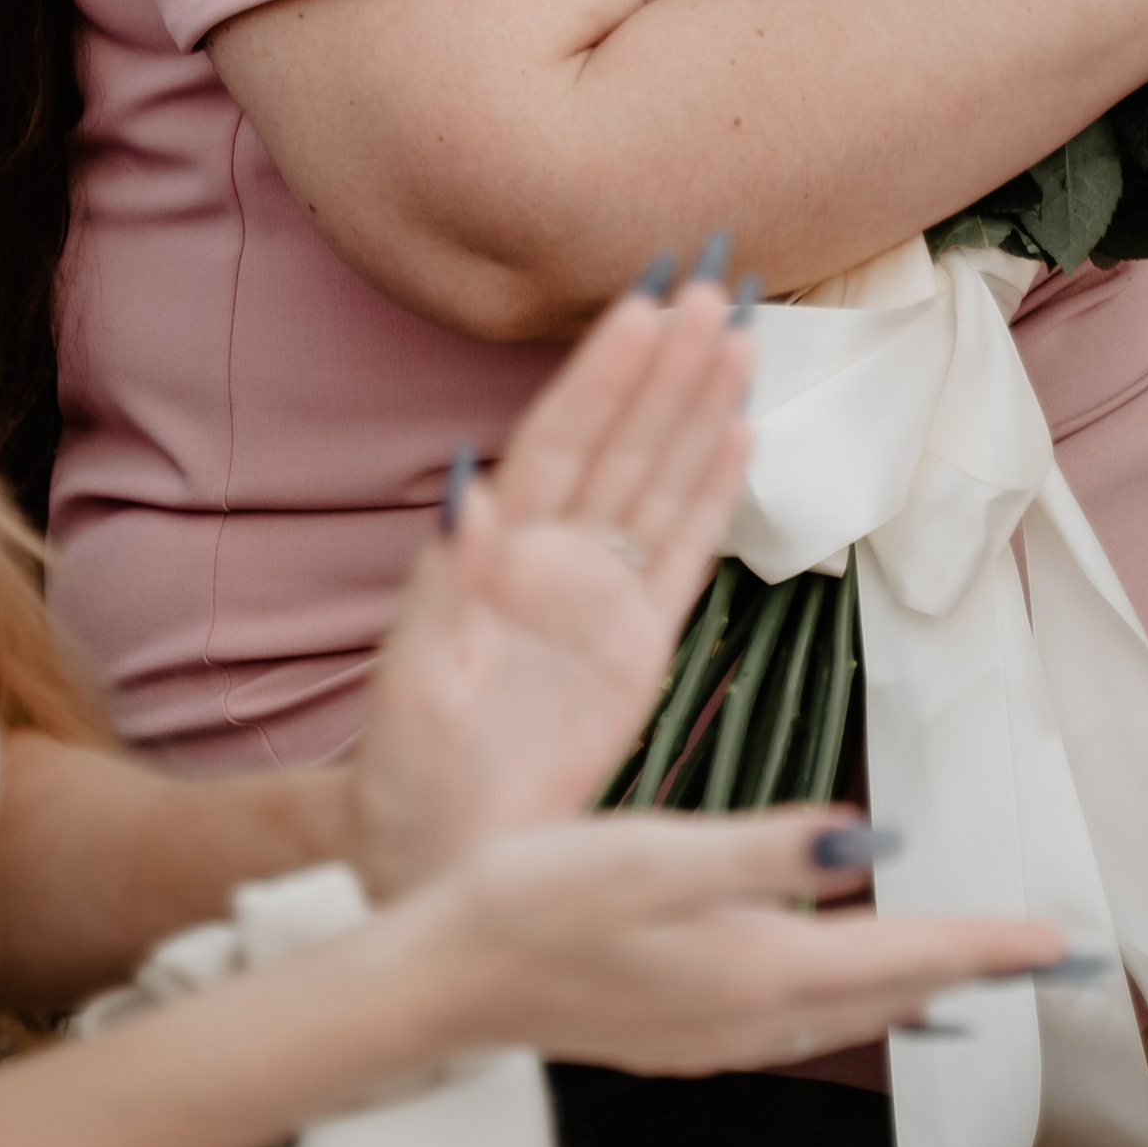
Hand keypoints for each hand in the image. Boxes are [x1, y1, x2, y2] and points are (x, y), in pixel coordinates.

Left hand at [345, 270, 752, 899]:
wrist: (441, 859)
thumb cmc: (407, 776)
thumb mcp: (411, 683)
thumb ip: (445, 583)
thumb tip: (465, 488)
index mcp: (496, 552)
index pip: (560, 439)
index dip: (602, 372)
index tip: (642, 303)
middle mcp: (554, 558)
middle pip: (621, 441)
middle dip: (665, 365)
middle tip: (711, 287)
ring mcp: (600, 597)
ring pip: (660, 479)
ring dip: (698, 407)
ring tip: (739, 335)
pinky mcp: (638, 645)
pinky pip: (686, 552)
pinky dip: (713, 492)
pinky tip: (739, 432)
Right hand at [409, 806, 1063, 1076]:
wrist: (440, 978)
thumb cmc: (535, 902)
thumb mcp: (653, 854)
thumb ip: (768, 850)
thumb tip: (872, 841)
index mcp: (754, 969)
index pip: (902, 958)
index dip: (985, 945)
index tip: (1058, 940)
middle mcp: (748, 1018)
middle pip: (890, 995)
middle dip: (970, 972)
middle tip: (1042, 957)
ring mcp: (713, 1033)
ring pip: (846, 1013)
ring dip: (915, 987)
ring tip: (967, 965)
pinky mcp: (681, 1027)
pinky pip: (798, 1018)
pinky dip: (850, 996)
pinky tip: (846, 978)